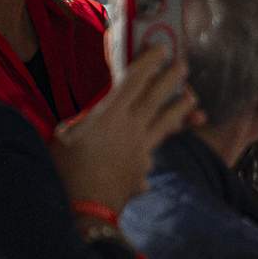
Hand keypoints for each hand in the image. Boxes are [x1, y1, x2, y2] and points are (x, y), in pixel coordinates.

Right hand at [51, 44, 198, 211]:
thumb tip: (93, 121)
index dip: (148, 62)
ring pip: (166, 123)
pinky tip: (149, 159)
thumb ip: (82, 123)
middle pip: (157, 97)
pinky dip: (151, 152)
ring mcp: (141, 149)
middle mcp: (131, 128)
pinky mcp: (144, 170)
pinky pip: (151, 155)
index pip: (134, 81)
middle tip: (183, 65)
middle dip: (172, 78)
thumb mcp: (64, 137)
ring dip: (180, 109)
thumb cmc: (65, 169)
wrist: (84, 210)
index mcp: (110, 114)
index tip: (161, 48)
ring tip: (193, 100)